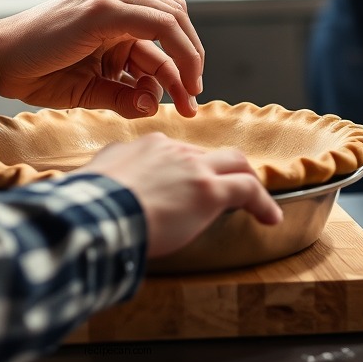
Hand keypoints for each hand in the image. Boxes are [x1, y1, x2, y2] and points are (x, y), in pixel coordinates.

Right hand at [0, 0, 204, 117]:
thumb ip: (125, 95)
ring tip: (184, 97)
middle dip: (190, 63)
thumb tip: (155, 104)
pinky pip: (158, 24)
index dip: (185, 63)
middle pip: (175, 20)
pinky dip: (173, 53)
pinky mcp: (104, 6)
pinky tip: (168, 84)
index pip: (166, 28)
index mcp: (116, 8)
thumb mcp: (91, 89)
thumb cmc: (37, 72)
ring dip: (186, 61)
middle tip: (191, 102)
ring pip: (172, 19)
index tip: (190, 100)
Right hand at [74, 133, 282, 258]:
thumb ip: (115, 168)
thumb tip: (114, 175)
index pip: (178, 153)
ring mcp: (194, 168)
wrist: (98, 211)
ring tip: (257, 200)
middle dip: (223, 169)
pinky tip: (270, 217)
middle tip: (229, 187)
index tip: (188, 187)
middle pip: (210, 154)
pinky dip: (263, 202)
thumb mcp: (100, 171)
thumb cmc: (92, 201)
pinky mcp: (209, 191)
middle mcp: (174, 150)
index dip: (188, 171)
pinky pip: (247, 190)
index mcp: (149, 145)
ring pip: (235, 164)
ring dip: (247, 181)